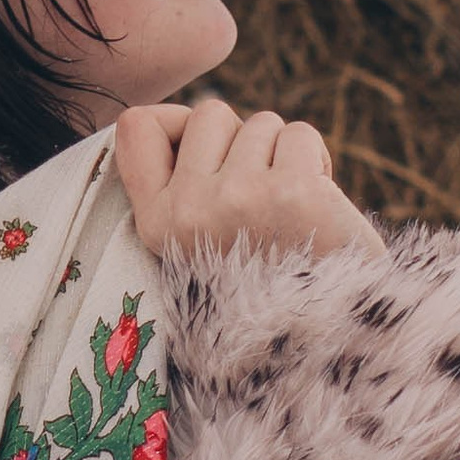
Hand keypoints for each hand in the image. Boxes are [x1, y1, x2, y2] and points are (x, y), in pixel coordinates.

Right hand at [112, 101, 383, 264]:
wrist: (324, 346)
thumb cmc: (266, 289)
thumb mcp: (196, 251)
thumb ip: (184, 190)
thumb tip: (189, 122)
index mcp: (156, 226)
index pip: (136, 127)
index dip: (173, 123)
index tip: (207, 155)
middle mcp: (188, 211)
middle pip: (210, 114)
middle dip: (242, 141)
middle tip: (262, 198)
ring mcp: (239, 198)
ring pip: (261, 123)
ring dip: (284, 156)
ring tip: (292, 212)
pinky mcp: (294, 192)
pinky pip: (301, 135)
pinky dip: (317, 161)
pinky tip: (321, 207)